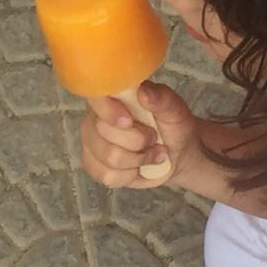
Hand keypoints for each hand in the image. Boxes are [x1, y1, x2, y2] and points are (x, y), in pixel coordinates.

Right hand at [80, 82, 200, 189]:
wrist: (174, 153)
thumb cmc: (172, 127)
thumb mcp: (175, 110)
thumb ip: (162, 99)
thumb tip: (143, 91)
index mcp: (111, 95)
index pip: (95, 97)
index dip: (108, 110)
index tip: (128, 121)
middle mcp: (94, 116)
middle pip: (103, 130)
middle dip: (137, 140)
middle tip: (153, 138)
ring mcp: (91, 142)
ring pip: (108, 156)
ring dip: (138, 159)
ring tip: (151, 153)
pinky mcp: (92, 165)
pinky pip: (107, 175)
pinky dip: (129, 175)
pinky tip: (138, 167)